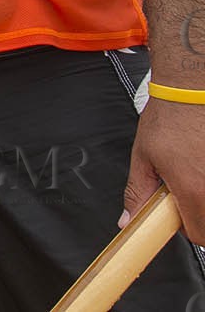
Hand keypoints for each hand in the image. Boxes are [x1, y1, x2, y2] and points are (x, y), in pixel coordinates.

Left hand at [124, 99, 204, 241]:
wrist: (191, 91)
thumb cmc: (169, 118)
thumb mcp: (143, 157)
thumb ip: (137, 193)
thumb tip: (129, 219)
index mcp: (193, 191)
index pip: (197, 235)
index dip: (183, 228)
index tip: (175, 214)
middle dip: (198, 214)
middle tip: (183, 191)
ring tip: (194, 170)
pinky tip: (202, 161)